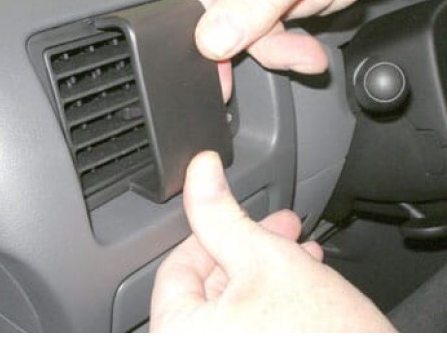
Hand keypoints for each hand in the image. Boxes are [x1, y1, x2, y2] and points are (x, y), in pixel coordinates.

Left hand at [150, 151, 395, 331]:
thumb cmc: (323, 338)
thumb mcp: (265, 259)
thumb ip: (222, 213)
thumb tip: (199, 169)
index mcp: (179, 335)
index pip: (177, 268)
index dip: (210, 232)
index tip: (234, 212)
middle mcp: (195, 349)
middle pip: (210, 286)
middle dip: (249, 248)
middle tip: (279, 227)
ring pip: (235, 304)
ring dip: (267, 270)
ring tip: (300, 253)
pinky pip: (250, 325)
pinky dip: (272, 301)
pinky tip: (303, 283)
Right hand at [188, 0, 435, 100]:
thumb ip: (256, 1)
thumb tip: (212, 40)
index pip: (207, 0)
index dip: (215, 44)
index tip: (221, 84)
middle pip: (245, 14)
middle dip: (283, 30)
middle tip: (307, 53)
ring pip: (280, 12)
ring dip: (316, 3)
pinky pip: (308, 2)